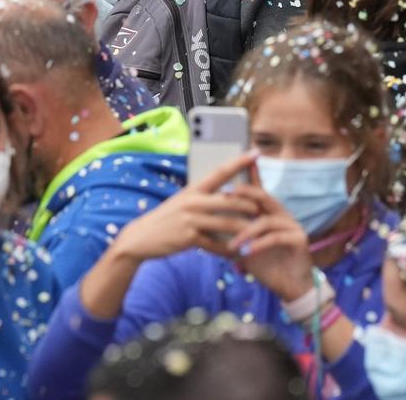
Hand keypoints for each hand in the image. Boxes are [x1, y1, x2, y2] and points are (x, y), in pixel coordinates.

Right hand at [109, 152, 261, 264]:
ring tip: (258, 232)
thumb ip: (203, 197)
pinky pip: (215, 244)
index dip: (239, 161)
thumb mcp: (183, 201)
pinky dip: (228, 250)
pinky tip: (238, 253)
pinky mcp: (188, 237)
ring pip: (226, 223)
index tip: (256, 152)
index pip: (221, 171)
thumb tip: (228, 195)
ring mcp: (191, 219)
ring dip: (244, 229)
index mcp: (194, 188)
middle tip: (264, 206)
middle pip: (229, 200)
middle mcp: (193, 200)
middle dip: (249, 204)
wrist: (141, 237)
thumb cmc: (168, 218)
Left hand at [223, 182, 315, 301]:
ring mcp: (292, 225)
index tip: (226, 182)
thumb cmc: (268, 267)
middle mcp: (282, 215)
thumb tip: (207, 235)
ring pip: (266, 221)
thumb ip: (234, 239)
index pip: (258, 194)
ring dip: (246, 232)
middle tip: (226, 195)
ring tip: (232, 246)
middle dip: (245, 194)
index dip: (245, 183)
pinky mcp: (299, 238)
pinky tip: (247, 252)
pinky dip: (259, 244)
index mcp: (270, 214)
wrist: (290, 287)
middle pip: (264, 197)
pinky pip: (275, 237)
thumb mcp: (246, 250)